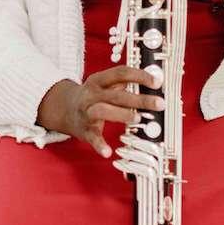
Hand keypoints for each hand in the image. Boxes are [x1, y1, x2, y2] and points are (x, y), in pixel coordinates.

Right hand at [37, 68, 165, 159]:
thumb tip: (153, 82)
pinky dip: (99, 145)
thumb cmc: (93, 95)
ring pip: (102, 111)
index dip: (140, 76)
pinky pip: (92, 137)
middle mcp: (92, 94)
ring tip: (137, 118)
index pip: (121, 73)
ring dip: (122, 114)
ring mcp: (87, 111)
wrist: (65, 108)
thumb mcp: (105, 84)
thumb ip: (125, 83)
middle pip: (117, 94)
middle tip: (158, 103)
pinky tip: (108, 151)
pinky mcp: (85, 129)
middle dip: (139, 99)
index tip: (157, 82)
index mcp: (99, 80)